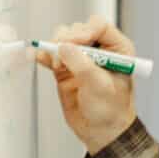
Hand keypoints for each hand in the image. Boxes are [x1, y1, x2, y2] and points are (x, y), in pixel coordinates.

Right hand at [33, 16, 138, 154]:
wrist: (101, 130)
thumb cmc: (111, 110)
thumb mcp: (100, 86)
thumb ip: (82, 65)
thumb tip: (64, 46)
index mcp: (118, 49)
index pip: (100, 26)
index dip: (85, 31)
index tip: (75, 43)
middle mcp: (100, 50)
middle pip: (78, 30)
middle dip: (67, 39)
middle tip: (63, 58)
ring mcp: (81, 58)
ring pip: (63, 39)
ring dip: (55, 47)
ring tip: (56, 64)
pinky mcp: (66, 68)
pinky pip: (52, 54)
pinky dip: (45, 54)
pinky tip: (40, 58)